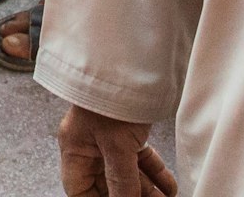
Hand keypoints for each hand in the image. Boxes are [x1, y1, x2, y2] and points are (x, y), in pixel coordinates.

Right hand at [56, 106, 177, 194]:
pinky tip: (168, 188)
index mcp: (75, 148)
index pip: (79, 189)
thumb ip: (121, 181)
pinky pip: (140, 161)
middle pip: (105, 185)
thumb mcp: (117, 145)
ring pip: (127, 175)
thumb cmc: (112, 96)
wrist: (132, 61)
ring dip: (145, 192)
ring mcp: (110, 138)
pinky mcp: (129, 132)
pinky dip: (155, 175)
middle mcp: (89, 145)